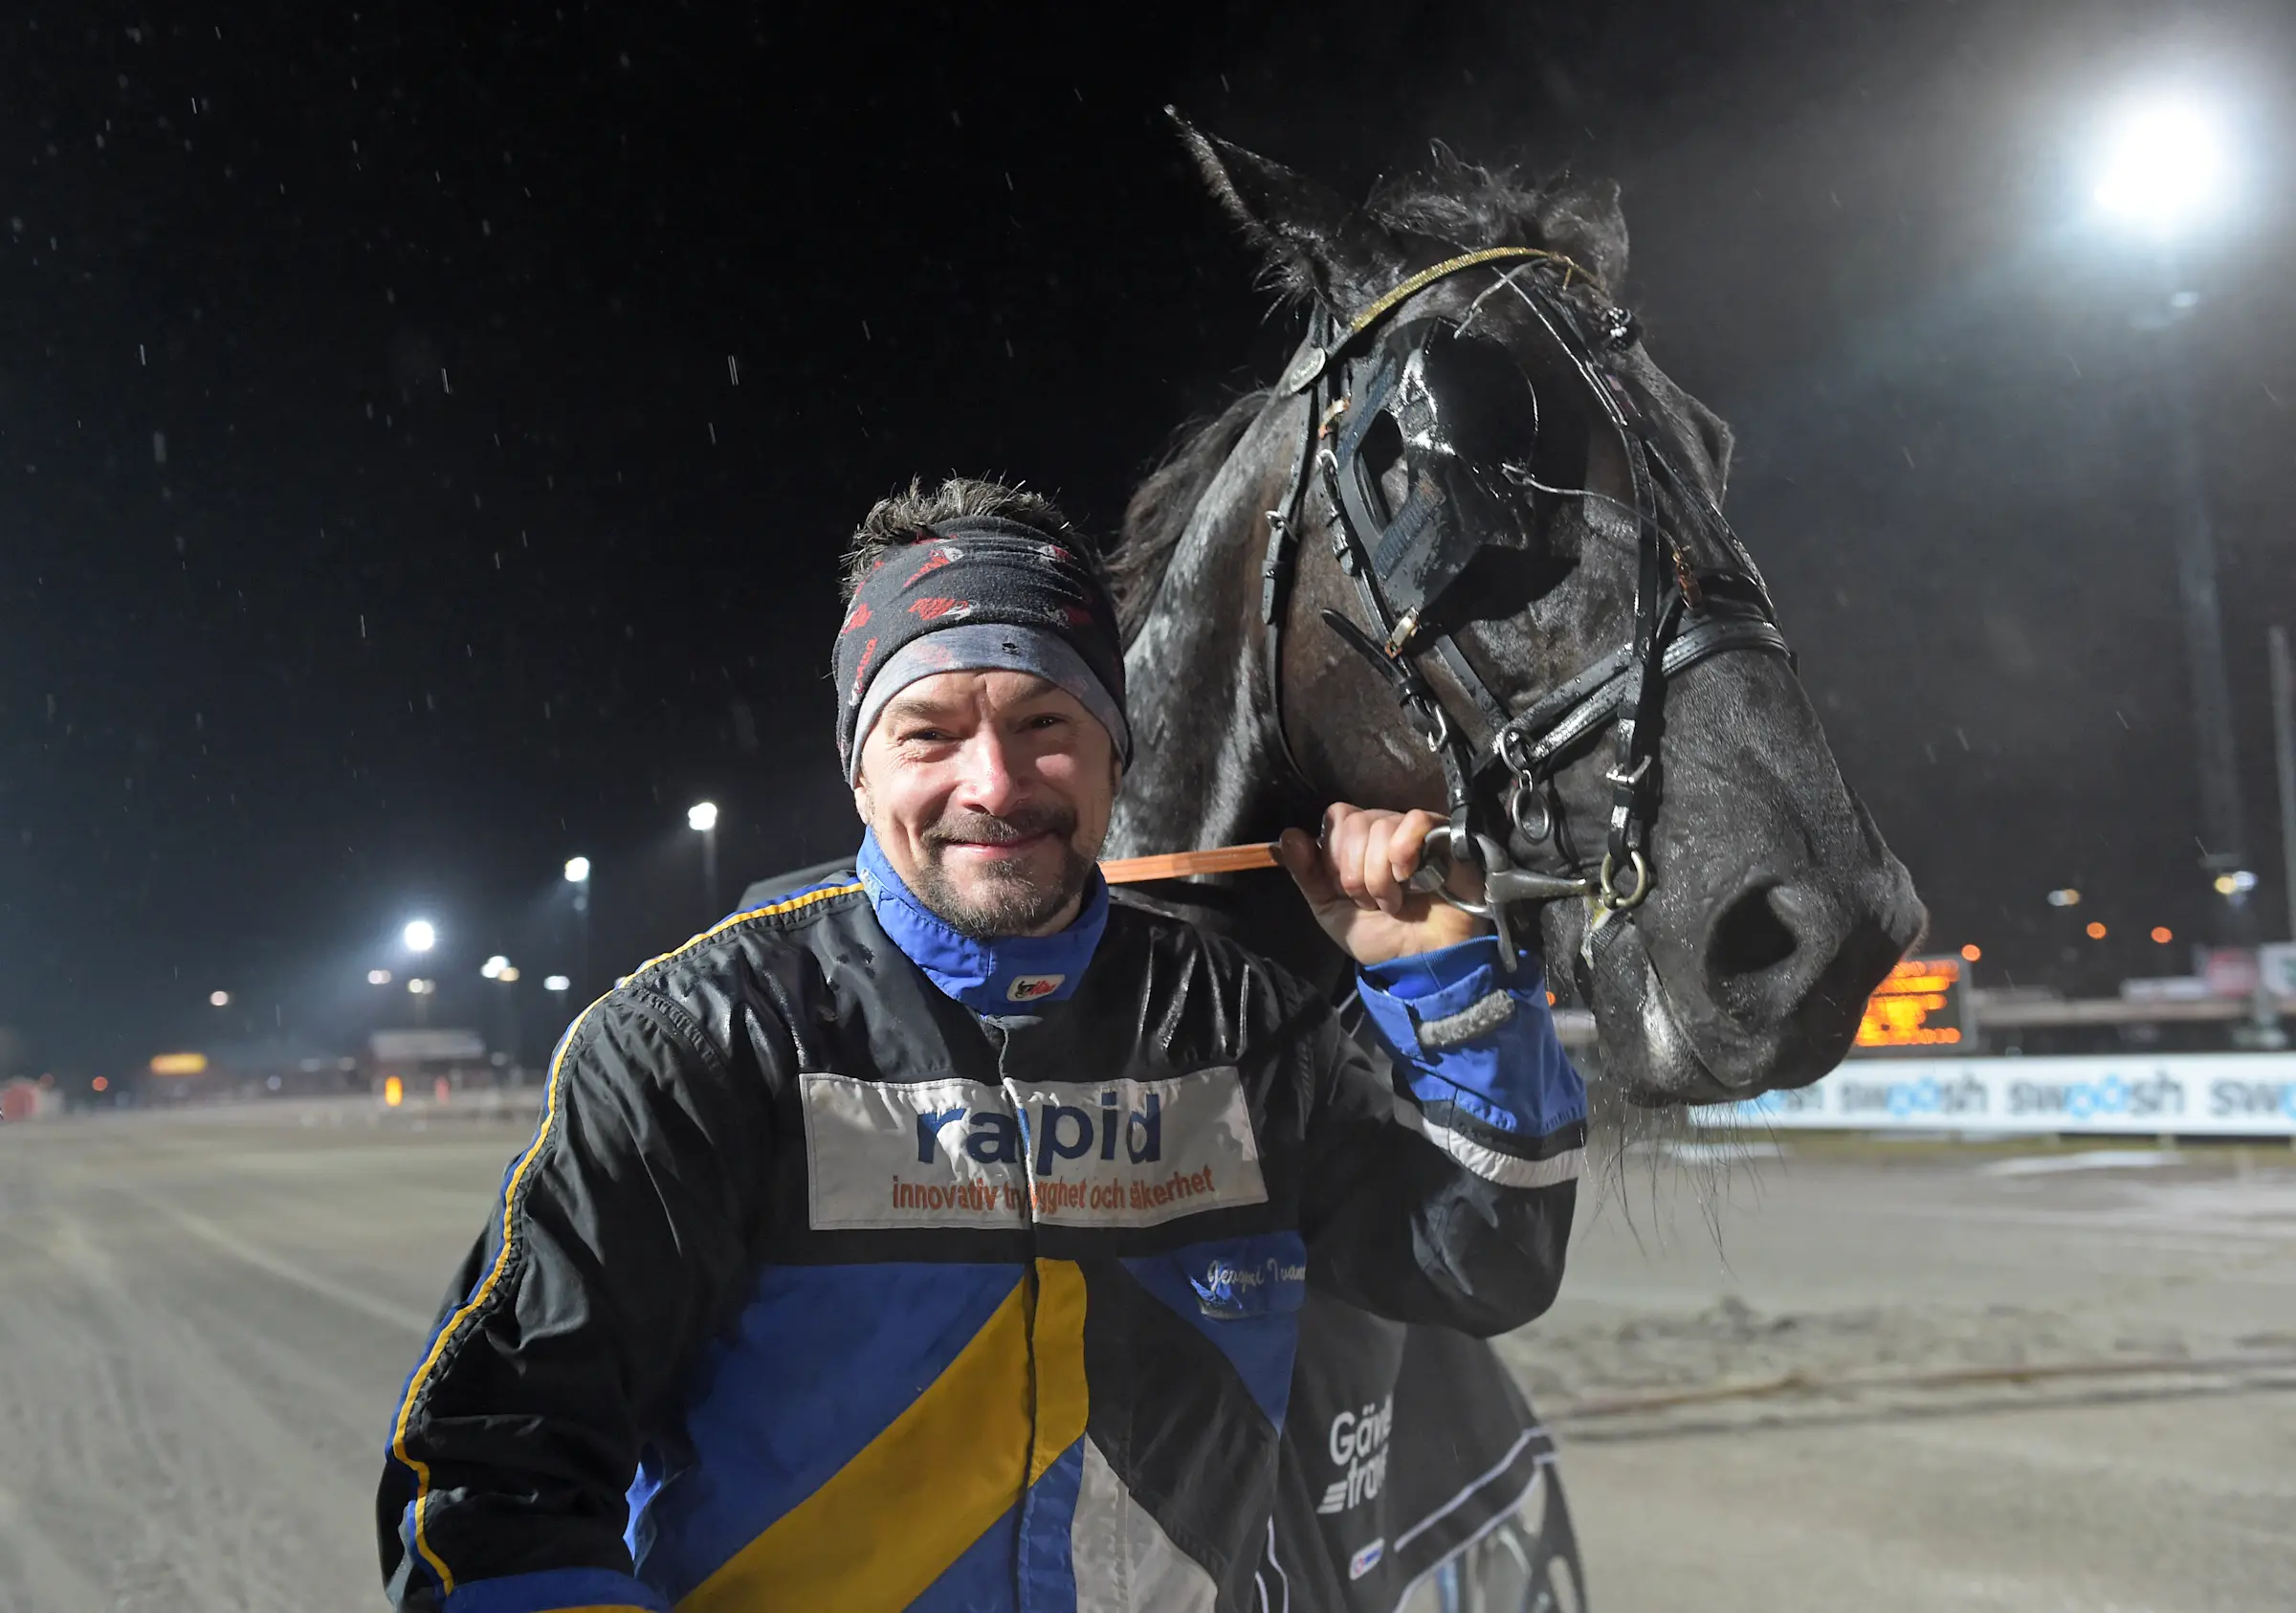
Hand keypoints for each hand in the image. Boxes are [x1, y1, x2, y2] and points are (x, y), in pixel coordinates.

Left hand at [1274, 804, 1487, 966]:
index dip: (1334, 855)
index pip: (1336, 817)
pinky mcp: (1444, 837)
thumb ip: (1307, 873)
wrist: (1419, 963)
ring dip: (1380, 877)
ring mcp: (1415, 832)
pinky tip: (1411, 879)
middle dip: (1355, 873)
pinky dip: (1404, 853)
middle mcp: (1386, 830)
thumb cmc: (1379, 937)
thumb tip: (1289, 835)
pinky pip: (1415, 821)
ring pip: (1381, 826)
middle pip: (1355, 822)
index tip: (1343, 890)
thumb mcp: (1330, 909)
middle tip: (1371, 903)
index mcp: (1358, 842)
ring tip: (1393, 903)